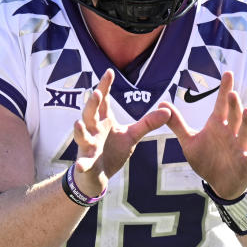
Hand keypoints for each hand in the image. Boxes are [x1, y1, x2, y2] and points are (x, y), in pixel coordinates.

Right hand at [72, 69, 170, 196]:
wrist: (98, 174)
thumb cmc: (112, 151)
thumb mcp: (132, 136)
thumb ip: (147, 123)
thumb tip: (168, 110)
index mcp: (103, 120)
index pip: (104, 101)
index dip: (104, 86)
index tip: (109, 72)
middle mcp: (93, 130)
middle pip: (90, 114)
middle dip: (93, 104)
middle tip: (97, 93)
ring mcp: (88, 146)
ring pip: (82, 136)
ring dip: (80, 130)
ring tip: (78, 123)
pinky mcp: (86, 163)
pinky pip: (84, 163)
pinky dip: (82, 165)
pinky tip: (81, 166)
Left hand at [158, 71, 246, 199]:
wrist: (220, 183)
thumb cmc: (207, 159)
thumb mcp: (189, 141)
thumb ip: (177, 124)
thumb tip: (161, 105)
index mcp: (218, 126)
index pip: (221, 104)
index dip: (225, 89)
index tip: (228, 73)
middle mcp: (231, 133)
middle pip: (233, 116)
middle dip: (233, 106)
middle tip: (231, 93)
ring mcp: (240, 146)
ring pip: (245, 131)